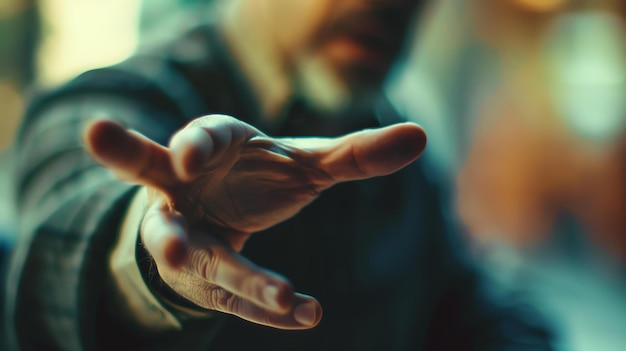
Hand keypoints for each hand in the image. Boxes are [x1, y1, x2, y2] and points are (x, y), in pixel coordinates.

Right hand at [84, 114, 425, 329]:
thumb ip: (355, 154)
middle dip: (123, 152)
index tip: (189, 155)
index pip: (198, 135)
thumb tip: (421, 136)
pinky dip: (262, 304)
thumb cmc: (255, 176)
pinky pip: (226, 290)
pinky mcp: (196, 274)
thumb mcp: (304, 163)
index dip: (193, 143)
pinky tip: (307, 312)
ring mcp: (179, 230)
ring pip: (188, 250)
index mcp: (209, 145)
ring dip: (226, 272)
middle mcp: (179, 184)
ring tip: (285, 298)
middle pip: (146, 166)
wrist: (212, 216)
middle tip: (97, 133)